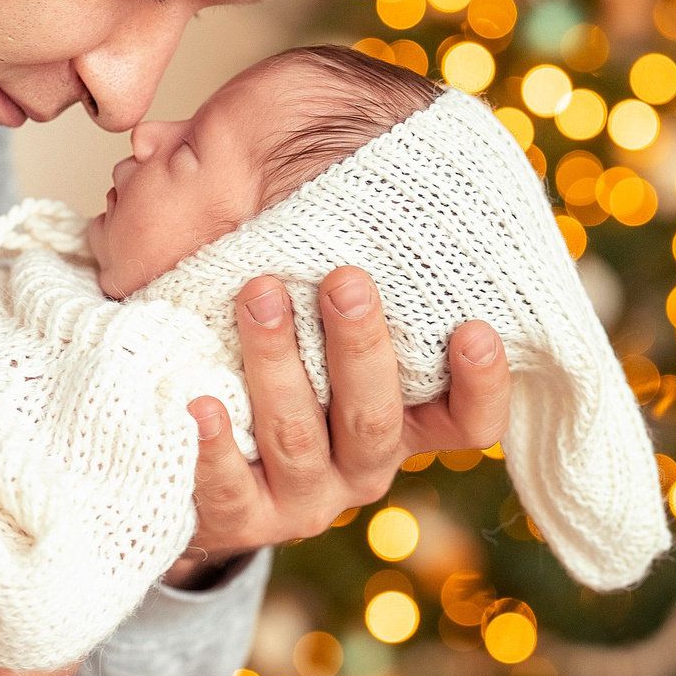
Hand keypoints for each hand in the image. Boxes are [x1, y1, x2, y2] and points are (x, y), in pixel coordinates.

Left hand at [168, 266, 509, 587]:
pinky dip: (214, 447)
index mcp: (402, 423)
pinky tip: (198, 402)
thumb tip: (378, 156)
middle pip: (374, 420)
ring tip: (258, 297)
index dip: (481, 385)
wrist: (194, 447)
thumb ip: (349, 262)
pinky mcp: (238, 519)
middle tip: (344, 280)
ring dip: (278, 366)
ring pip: (297, 439)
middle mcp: (361, 467)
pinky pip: (227, 491)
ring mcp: (302, 500)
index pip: (468, 423)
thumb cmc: (277, 352)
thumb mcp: (321, 313)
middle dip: (360, 347)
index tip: (473, 328)